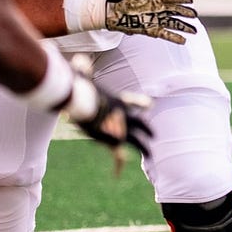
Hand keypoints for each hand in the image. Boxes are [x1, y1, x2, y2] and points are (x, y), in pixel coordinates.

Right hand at [62, 55, 151, 170]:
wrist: (83, 104)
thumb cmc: (80, 89)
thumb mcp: (82, 78)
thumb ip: (82, 70)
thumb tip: (78, 58)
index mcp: (116, 101)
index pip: (132, 101)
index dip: (141, 104)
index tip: (149, 106)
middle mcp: (122, 115)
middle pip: (139, 123)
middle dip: (147, 129)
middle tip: (153, 135)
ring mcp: (120, 129)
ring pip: (136, 141)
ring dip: (144, 147)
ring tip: (151, 155)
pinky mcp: (114, 141)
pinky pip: (118, 155)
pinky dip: (117, 165)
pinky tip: (117, 173)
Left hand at [105, 0, 197, 43]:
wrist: (108, 12)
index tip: (190, 1)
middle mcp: (157, 9)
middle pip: (176, 11)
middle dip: (186, 13)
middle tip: (195, 15)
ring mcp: (155, 20)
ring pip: (173, 23)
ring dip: (184, 27)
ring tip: (194, 31)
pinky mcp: (150, 30)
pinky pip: (165, 34)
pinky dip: (174, 37)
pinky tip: (183, 41)